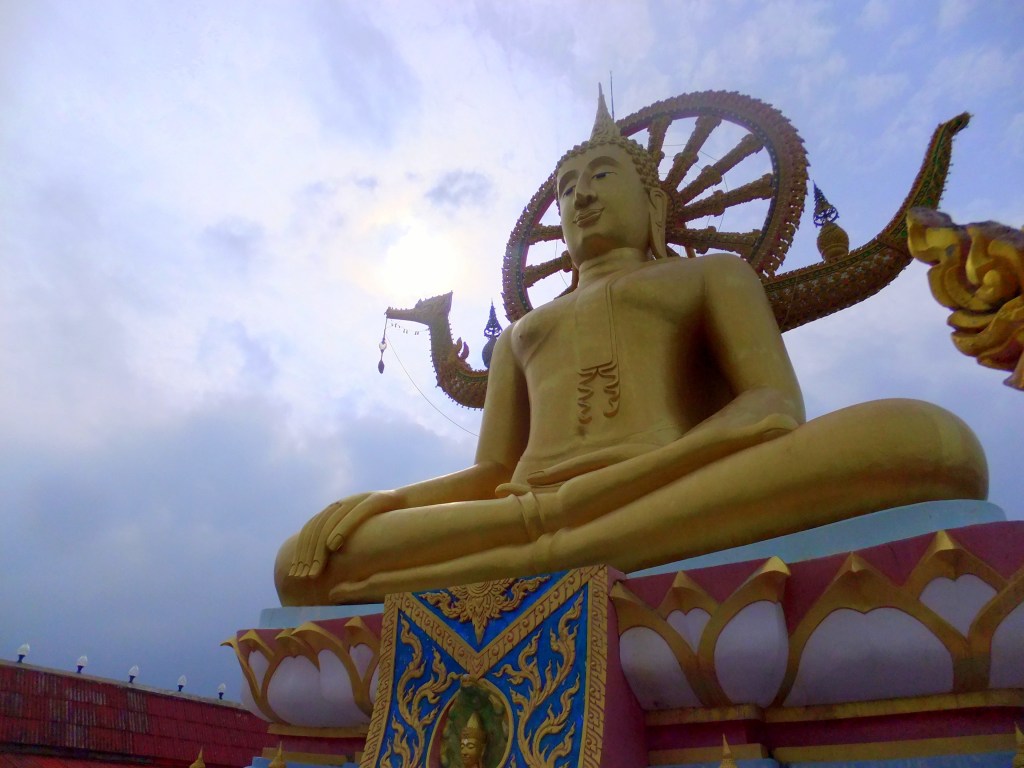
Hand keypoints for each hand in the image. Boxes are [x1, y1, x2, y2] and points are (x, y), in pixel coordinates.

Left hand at [289, 490, 403, 577]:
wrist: (414, 502)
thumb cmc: (388, 524)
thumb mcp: (362, 534)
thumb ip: (345, 543)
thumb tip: (328, 570)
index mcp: (336, 510)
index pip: (310, 530)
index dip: (301, 551)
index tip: (298, 574)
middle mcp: (343, 503)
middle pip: (316, 528)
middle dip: (308, 554)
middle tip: (305, 577)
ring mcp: (358, 499)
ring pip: (329, 522)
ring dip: (319, 548)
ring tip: (316, 569)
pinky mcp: (375, 499)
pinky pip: (353, 514)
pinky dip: (340, 529)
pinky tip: (333, 546)